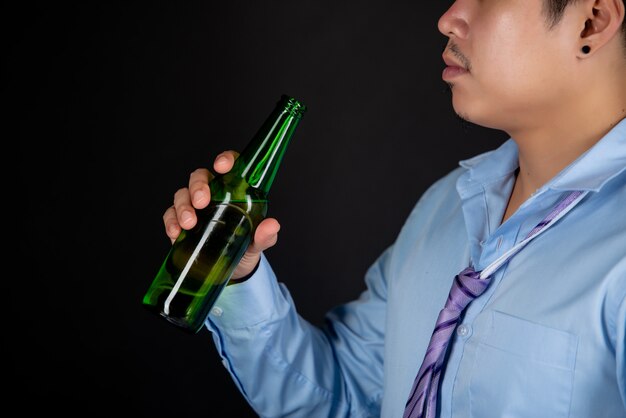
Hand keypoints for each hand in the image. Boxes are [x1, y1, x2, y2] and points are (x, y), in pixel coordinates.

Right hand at [162, 150, 280, 279]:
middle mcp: (212, 194)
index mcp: (233, 190)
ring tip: (190, 224)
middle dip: (198, 186)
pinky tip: (176, 233)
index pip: (229, 166)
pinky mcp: (181, 223)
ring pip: (182, 194)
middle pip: (200, 177)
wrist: (234, 270)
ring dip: (183, 206)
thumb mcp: (258, 242)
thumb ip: (265, 235)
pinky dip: (171, 222)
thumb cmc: (247, 246)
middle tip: (202, 202)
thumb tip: (272, 225)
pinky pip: (170, 215)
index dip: (225, 160)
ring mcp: (195, 208)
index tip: (222, 166)